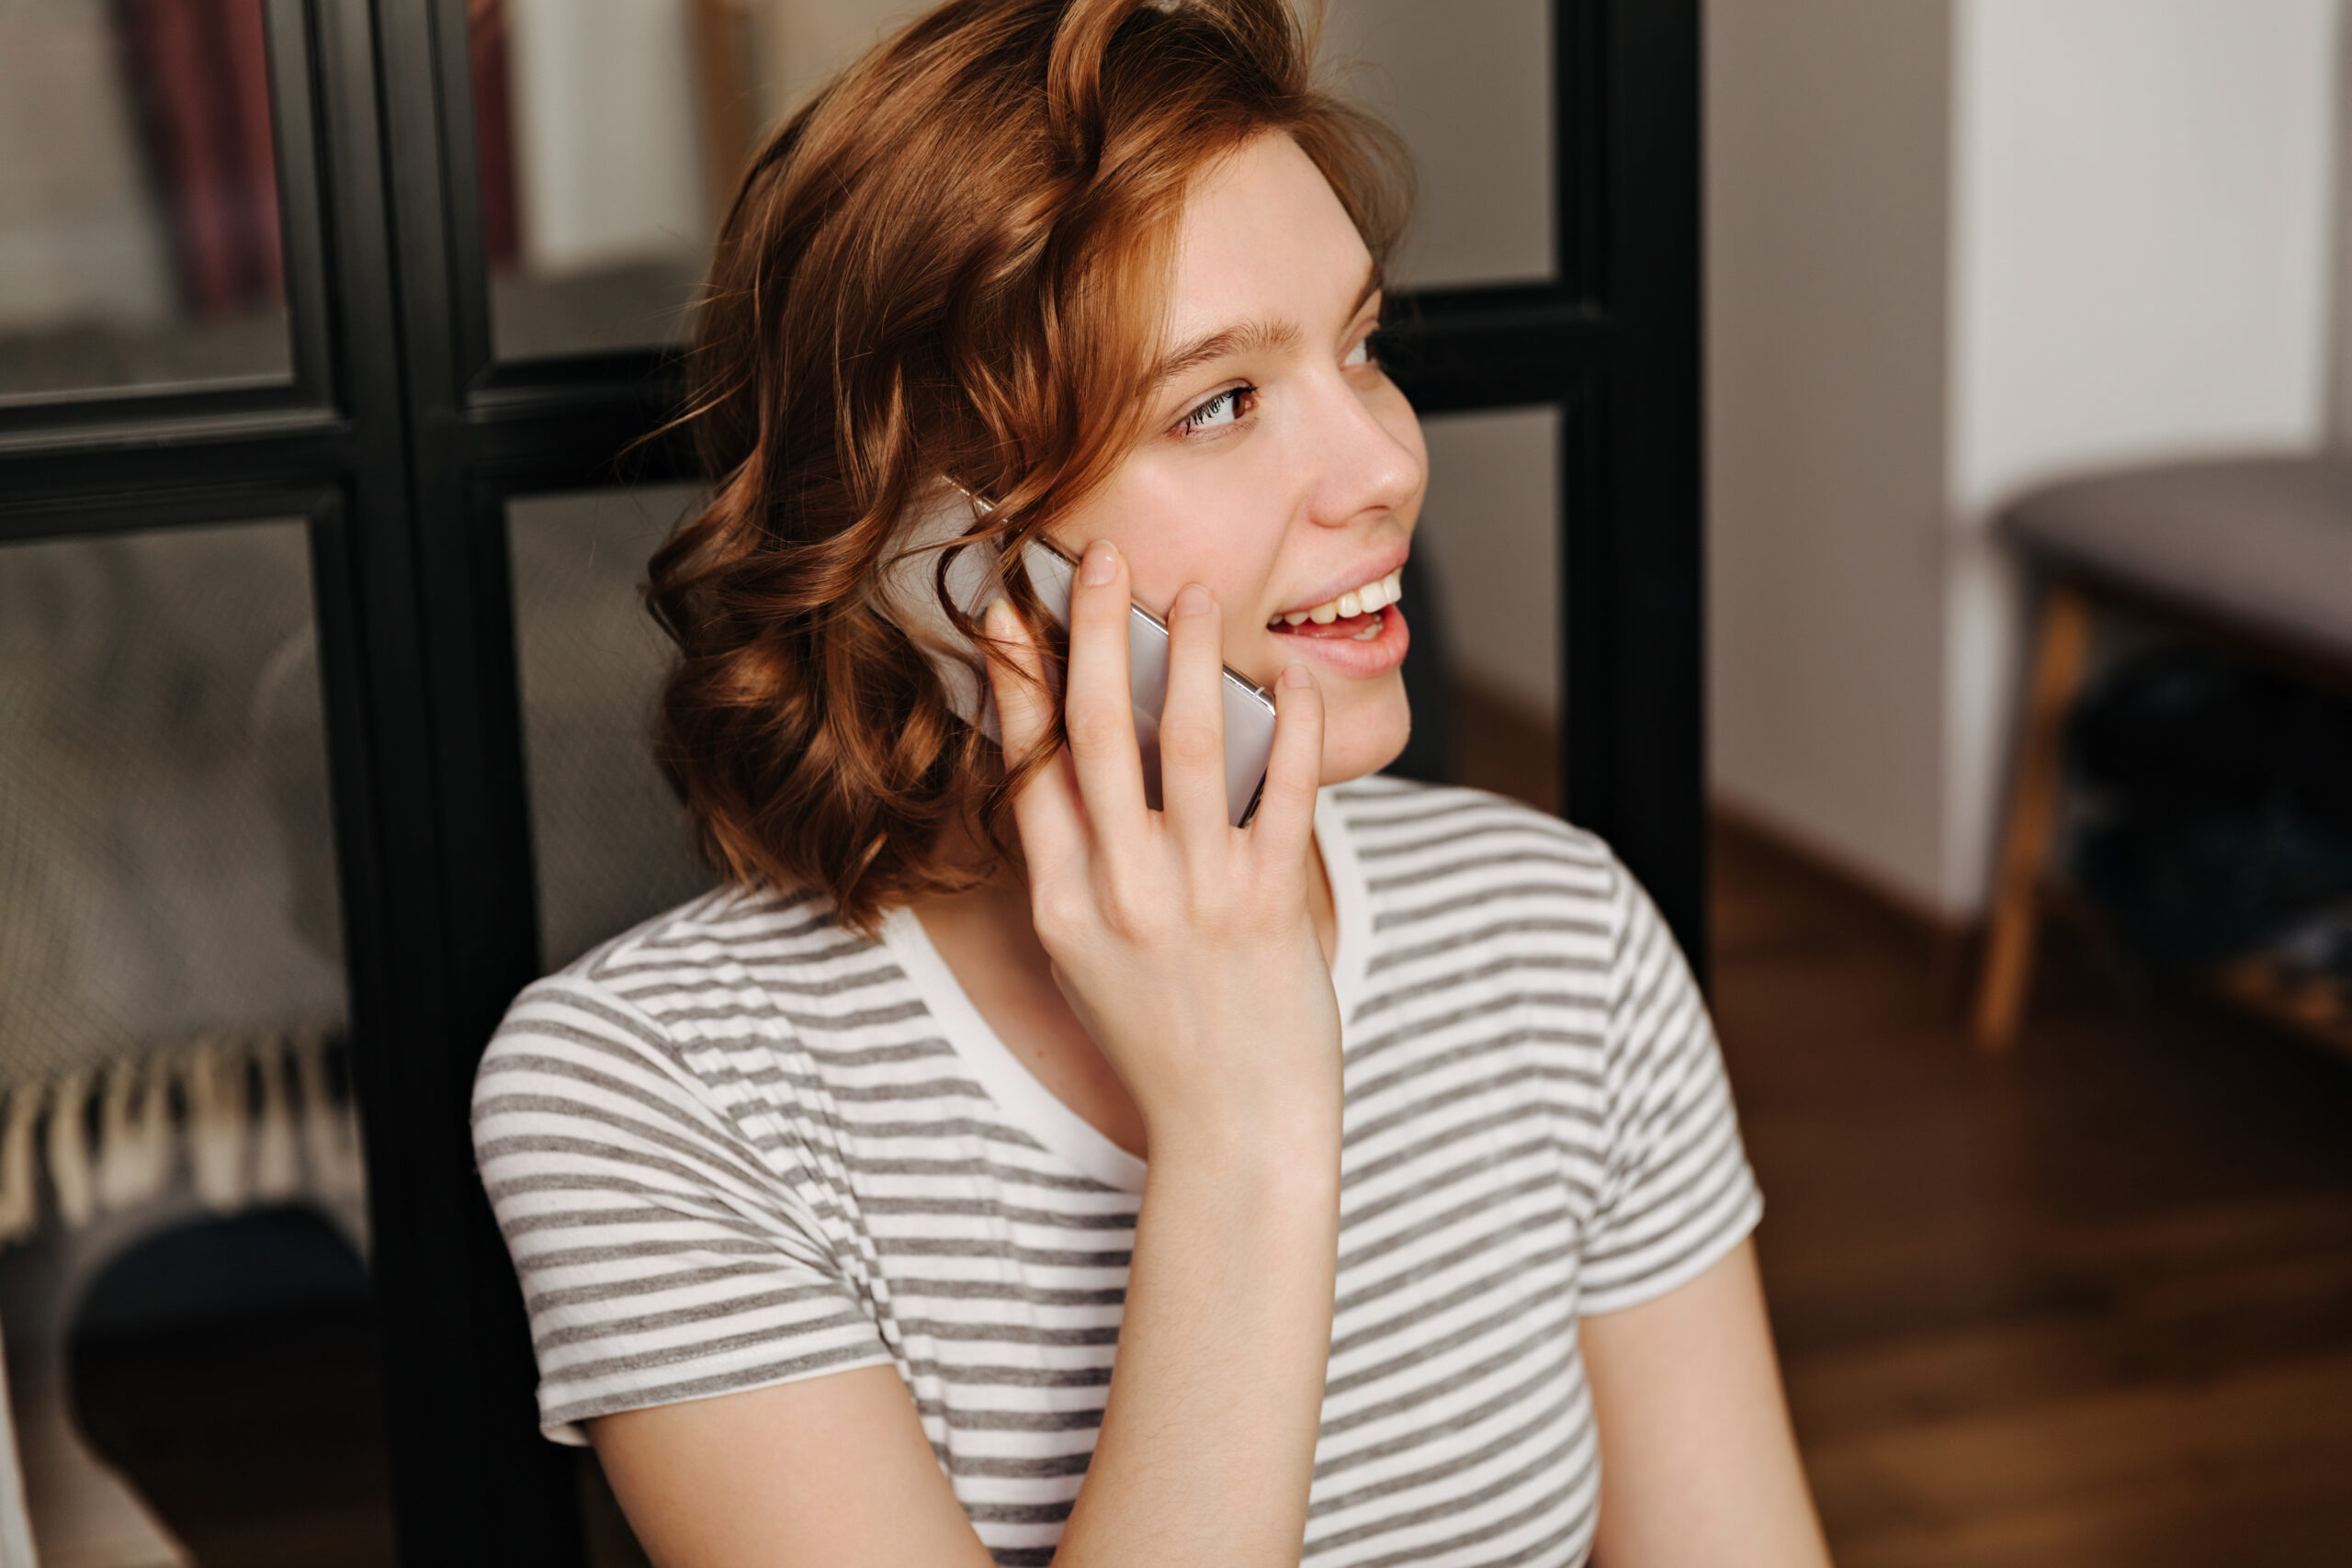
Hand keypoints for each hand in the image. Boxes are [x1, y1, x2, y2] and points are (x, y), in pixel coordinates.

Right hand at [984, 539, 1341, 1155]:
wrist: (1234, 1132)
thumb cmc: (1162, 1041)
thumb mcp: (1087, 959)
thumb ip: (1076, 868)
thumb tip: (1068, 769)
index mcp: (1062, 904)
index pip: (1028, 766)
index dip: (1015, 680)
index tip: (1006, 610)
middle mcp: (1119, 893)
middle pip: (1096, 734)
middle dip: (1093, 634)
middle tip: (1096, 558)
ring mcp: (1196, 898)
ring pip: (1184, 746)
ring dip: (1186, 657)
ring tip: (1191, 596)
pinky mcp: (1271, 906)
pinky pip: (1280, 794)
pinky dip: (1288, 728)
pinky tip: (1291, 681)